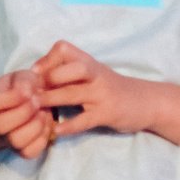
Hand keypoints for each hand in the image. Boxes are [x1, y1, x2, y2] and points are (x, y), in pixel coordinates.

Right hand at [0, 69, 51, 158]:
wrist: (25, 106)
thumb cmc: (23, 89)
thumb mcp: (23, 77)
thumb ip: (24, 80)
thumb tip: (27, 91)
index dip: (13, 96)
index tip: (29, 91)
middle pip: (0, 124)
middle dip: (25, 111)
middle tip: (37, 102)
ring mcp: (7, 138)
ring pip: (16, 141)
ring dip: (35, 126)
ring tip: (42, 114)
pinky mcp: (21, 150)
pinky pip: (29, 152)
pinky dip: (41, 138)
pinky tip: (45, 125)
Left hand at [32, 40, 154, 137]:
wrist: (148, 102)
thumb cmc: (114, 89)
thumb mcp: (95, 74)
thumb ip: (71, 73)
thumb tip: (38, 78)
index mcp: (90, 63)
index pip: (65, 49)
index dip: (47, 59)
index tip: (35, 74)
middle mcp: (96, 75)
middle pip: (72, 68)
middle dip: (49, 79)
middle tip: (31, 93)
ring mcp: (103, 94)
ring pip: (73, 94)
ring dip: (51, 100)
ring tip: (35, 109)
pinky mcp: (108, 113)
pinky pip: (85, 120)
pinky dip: (68, 126)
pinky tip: (56, 130)